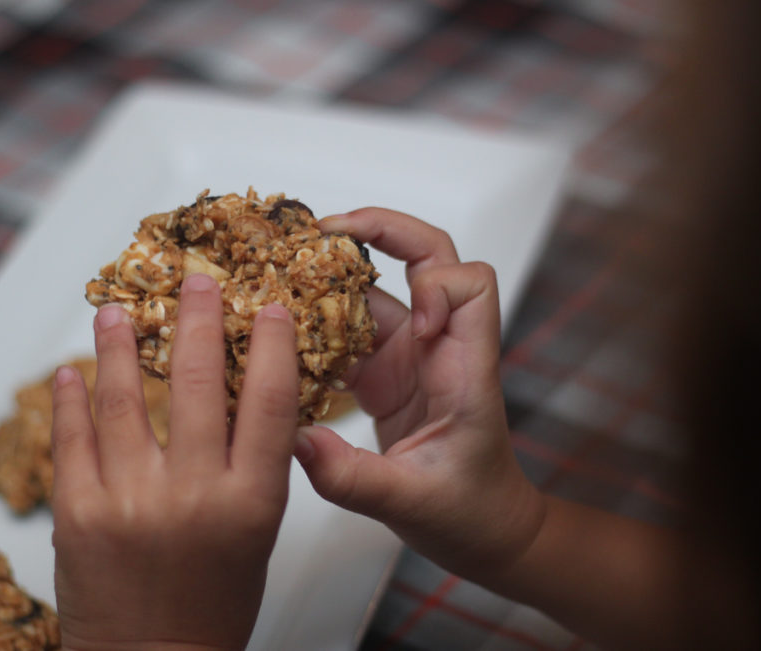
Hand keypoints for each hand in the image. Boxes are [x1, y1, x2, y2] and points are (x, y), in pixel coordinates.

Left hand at [50, 274, 298, 650]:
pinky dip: (70, 399)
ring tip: (118, 312)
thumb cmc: (214, 603)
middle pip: (196, 382)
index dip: (272, 345)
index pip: (269, 402)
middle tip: (196, 282)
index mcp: (249, 502)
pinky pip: (72, 439)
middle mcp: (192, 495)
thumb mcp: (258, 533)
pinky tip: (70, 373)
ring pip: (123, 399)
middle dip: (197, 320)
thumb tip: (244, 392)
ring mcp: (129, 501)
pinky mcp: (77, 513)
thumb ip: (254, 465)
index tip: (271, 308)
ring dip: (120, 346)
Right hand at [295, 208, 544, 579]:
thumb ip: (352, 478)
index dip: (437, 284)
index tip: (413, 321)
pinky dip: (313, 323)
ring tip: (281, 273)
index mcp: (464, 368)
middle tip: (322, 230)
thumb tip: (295, 443)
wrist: (483, 531)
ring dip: (331, 278)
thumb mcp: (412, 503)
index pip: (470, 285)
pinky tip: (278, 330)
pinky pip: (346, 329)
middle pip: (424, 257)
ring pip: (374, 290)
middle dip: (378, 230)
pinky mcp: (382, 373)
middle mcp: (438, 348)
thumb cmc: (471, 512)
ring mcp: (408, 356)